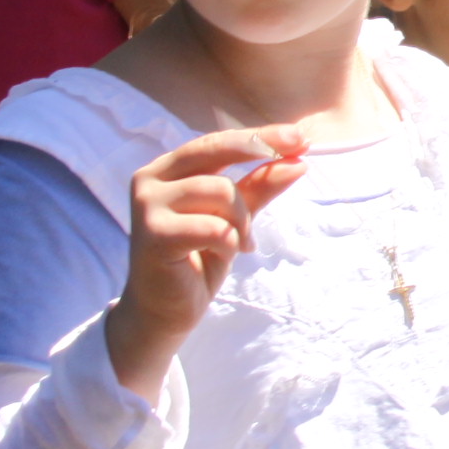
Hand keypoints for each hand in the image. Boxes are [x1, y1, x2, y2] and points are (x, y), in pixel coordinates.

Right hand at [104, 127, 309, 399]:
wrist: (162, 312)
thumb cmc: (197, 261)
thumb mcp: (233, 219)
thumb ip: (257, 188)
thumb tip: (297, 161)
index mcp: (166, 170)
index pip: (215, 141)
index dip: (258, 137)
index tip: (299, 137)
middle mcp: (150, 180)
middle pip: (214, 152)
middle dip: (260, 153)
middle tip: (298, 161)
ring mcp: (148, 206)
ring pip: (220, 191)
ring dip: (242, 220)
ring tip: (240, 242)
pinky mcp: (153, 235)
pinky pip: (214, 227)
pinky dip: (230, 242)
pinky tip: (225, 254)